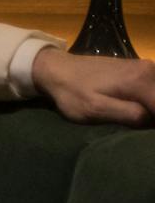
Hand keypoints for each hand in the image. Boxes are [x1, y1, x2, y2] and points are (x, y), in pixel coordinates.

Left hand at [31, 48, 154, 125]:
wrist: (57, 69)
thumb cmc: (72, 92)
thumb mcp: (97, 110)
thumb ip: (131, 115)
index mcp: (142, 80)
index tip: (145, 134)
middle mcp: (150, 70)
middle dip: (154, 118)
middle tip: (137, 128)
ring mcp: (146, 68)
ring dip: (151, 111)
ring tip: (135, 122)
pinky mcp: (140, 70)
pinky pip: (153, 89)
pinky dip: (149, 102)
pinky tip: (135, 111)